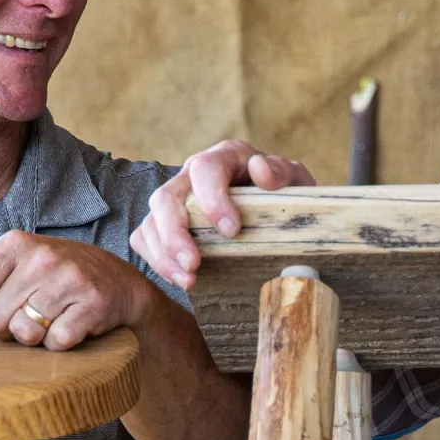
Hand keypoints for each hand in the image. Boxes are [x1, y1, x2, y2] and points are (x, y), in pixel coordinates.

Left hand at [0, 231, 152, 355]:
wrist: (119, 281)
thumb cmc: (56, 279)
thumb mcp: (14, 274)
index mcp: (14, 245)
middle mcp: (41, 257)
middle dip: (7, 328)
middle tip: (28, 315)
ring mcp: (69, 279)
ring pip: (25, 333)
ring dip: (33, 337)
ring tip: (50, 319)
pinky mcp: (92, 303)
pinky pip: (56, 342)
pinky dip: (58, 344)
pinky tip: (71, 326)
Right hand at [131, 140, 314, 288]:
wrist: (278, 214)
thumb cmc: (284, 195)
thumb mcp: (294, 181)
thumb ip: (281, 173)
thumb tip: (260, 169)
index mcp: (224, 158)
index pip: (205, 169)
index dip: (212, 199)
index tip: (232, 230)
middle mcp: (192, 175)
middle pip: (166, 197)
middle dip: (175, 233)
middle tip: (194, 264)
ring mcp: (176, 199)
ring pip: (151, 221)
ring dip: (164, 254)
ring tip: (188, 280)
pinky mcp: (165, 223)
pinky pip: (145, 238)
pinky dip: (157, 260)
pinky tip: (181, 280)